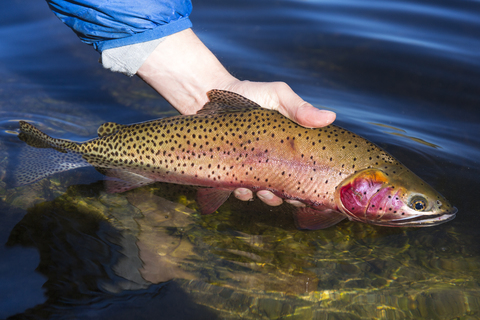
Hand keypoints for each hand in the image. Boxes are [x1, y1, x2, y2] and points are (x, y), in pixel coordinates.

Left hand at [137, 29, 335, 206]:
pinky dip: (243, 193)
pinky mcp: (234, 172)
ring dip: (268, 198)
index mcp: (291, 147)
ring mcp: (254, 168)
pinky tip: (241, 187)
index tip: (313, 189)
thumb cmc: (250, 93)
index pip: (307, 170)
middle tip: (288, 195)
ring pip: (266, 194)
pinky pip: (241, 190)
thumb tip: (331, 117)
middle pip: (290, 188)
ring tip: (264, 192)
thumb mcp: (278, 95)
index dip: (312, 183)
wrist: (212, 93)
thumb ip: (300, 108)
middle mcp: (275, 160)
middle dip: (291, 196)